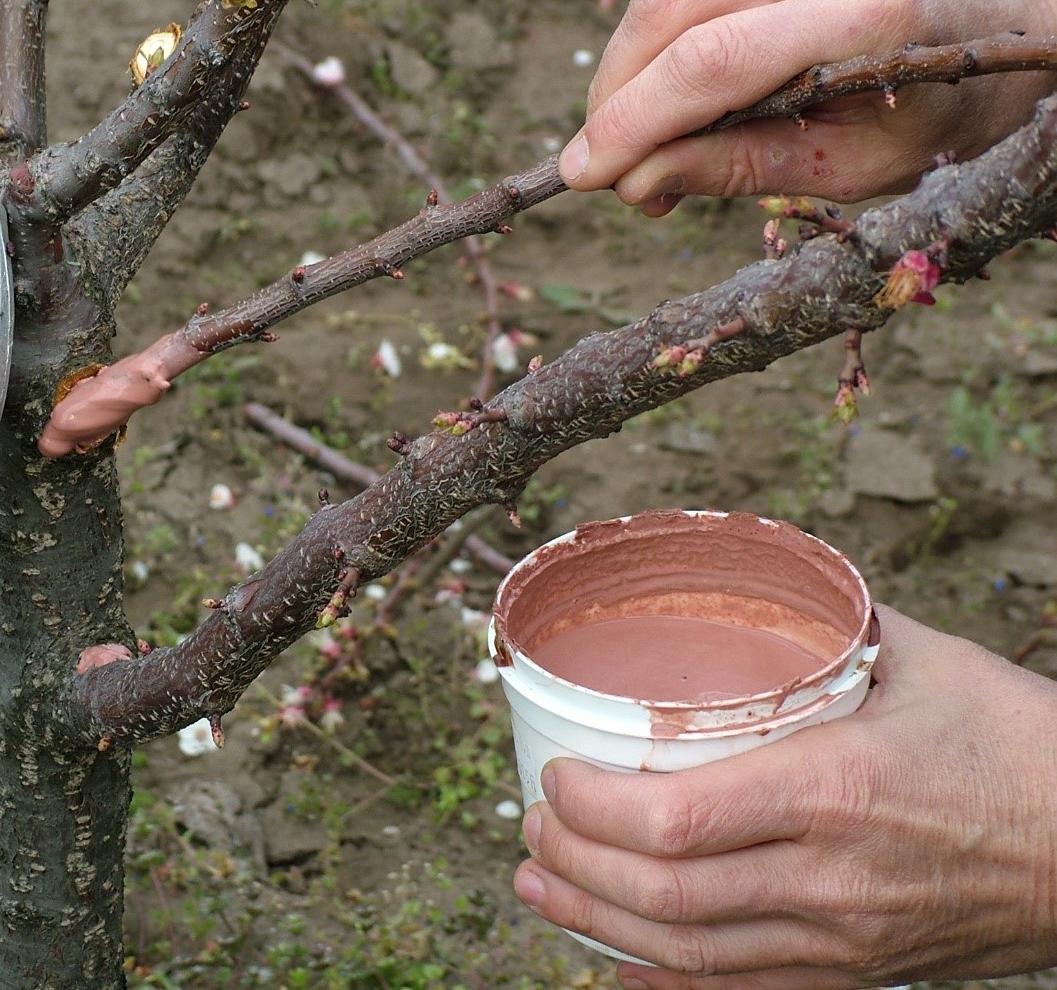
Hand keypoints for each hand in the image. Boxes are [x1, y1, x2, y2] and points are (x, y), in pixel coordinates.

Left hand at [514, 605, 1056, 989]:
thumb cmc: (1021, 748)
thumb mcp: (927, 663)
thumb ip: (830, 624)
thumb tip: (757, 587)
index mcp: (836, 790)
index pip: (678, 819)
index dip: (593, 808)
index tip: (554, 776)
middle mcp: (830, 879)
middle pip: (665, 896)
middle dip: (575, 863)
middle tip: (530, 825)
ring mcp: (841, 939)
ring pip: (689, 955)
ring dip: (596, 922)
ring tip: (540, 886)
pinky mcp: (856, 972)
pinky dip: (664, 982)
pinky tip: (616, 962)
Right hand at [561, 0, 1056, 212]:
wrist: (1023, 7)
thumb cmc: (949, 107)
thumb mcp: (859, 167)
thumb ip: (744, 168)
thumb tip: (639, 183)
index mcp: (868, 20)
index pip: (713, 63)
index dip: (630, 122)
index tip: (582, 177)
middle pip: (672, 10)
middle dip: (613, 99)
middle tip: (606, 171)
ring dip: (624, 70)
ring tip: (634, 138)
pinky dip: (654, 40)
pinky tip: (663, 92)